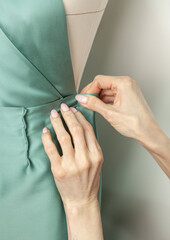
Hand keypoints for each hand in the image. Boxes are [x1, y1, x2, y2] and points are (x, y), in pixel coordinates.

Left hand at [41, 103, 103, 239]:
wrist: (82, 200)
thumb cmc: (89, 180)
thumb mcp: (97, 162)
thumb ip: (91, 145)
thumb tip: (80, 125)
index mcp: (97, 154)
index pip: (88, 130)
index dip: (79, 117)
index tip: (73, 109)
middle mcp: (86, 158)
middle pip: (76, 130)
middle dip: (68, 116)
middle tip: (62, 107)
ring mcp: (72, 165)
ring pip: (64, 137)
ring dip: (57, 123)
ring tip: (53, 114)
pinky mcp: (59, 170)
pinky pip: (51, 149)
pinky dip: (47, 138)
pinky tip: (45, 130)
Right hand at [75, 75, 169, 177]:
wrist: (148, 133)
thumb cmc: (136, 124)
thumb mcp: (110, 113)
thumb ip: (94, 104)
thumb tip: (82, 99)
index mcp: (124, 83)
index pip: (99, 80)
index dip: (89, 90)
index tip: (83, 99)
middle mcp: (127, 84)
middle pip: (103, 84)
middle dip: (93, 94)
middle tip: (85, 103)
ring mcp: (128, 90)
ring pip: (107, 90)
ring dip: (98, 98)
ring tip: (91, 107)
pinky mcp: (127, 96)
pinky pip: (112, 95)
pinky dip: (105, 101)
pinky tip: (99, 108)